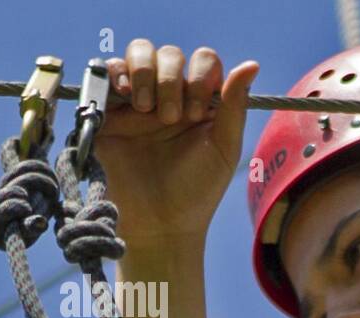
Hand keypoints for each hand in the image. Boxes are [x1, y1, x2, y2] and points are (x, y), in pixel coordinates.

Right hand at [96, 41, 258, 247]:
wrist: (159, 222)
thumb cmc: (197, 191)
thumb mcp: (224, 148)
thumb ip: (234, 105)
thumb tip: (251, 64)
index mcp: (201, 102)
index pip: (202, 61)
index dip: (201, 76)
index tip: (198, 111)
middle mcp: (170, 96)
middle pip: (169, 54)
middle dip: (172, 79)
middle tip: (172, 119)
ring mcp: (138, 101)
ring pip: (139, 53)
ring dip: (145, 73)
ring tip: (147, 110)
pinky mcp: (108, 110)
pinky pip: (108, 71)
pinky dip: (117, 74)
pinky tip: (126, 98)